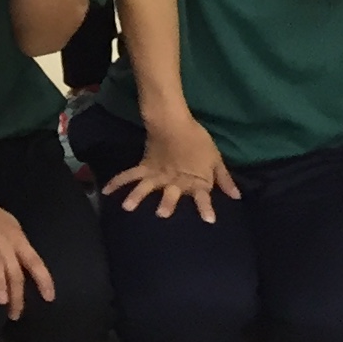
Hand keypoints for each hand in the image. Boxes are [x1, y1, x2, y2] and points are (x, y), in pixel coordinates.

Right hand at [104, 116, 241, 221]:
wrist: (173, 121)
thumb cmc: (197, 141)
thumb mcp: (215, 159)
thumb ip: (224, 179)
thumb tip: (237, 197)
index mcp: (195, 180)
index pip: (202, 197)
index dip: (205, 208)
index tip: (208, 220)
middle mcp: (175, 180)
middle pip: (171, 193)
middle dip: (167, 203)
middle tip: (161, 213)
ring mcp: (157, 174)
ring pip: (146, 187)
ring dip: (137, 196)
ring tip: (127, 207)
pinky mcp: (144, 167)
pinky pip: (129, 175)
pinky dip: (117, 182)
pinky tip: (106, 192)